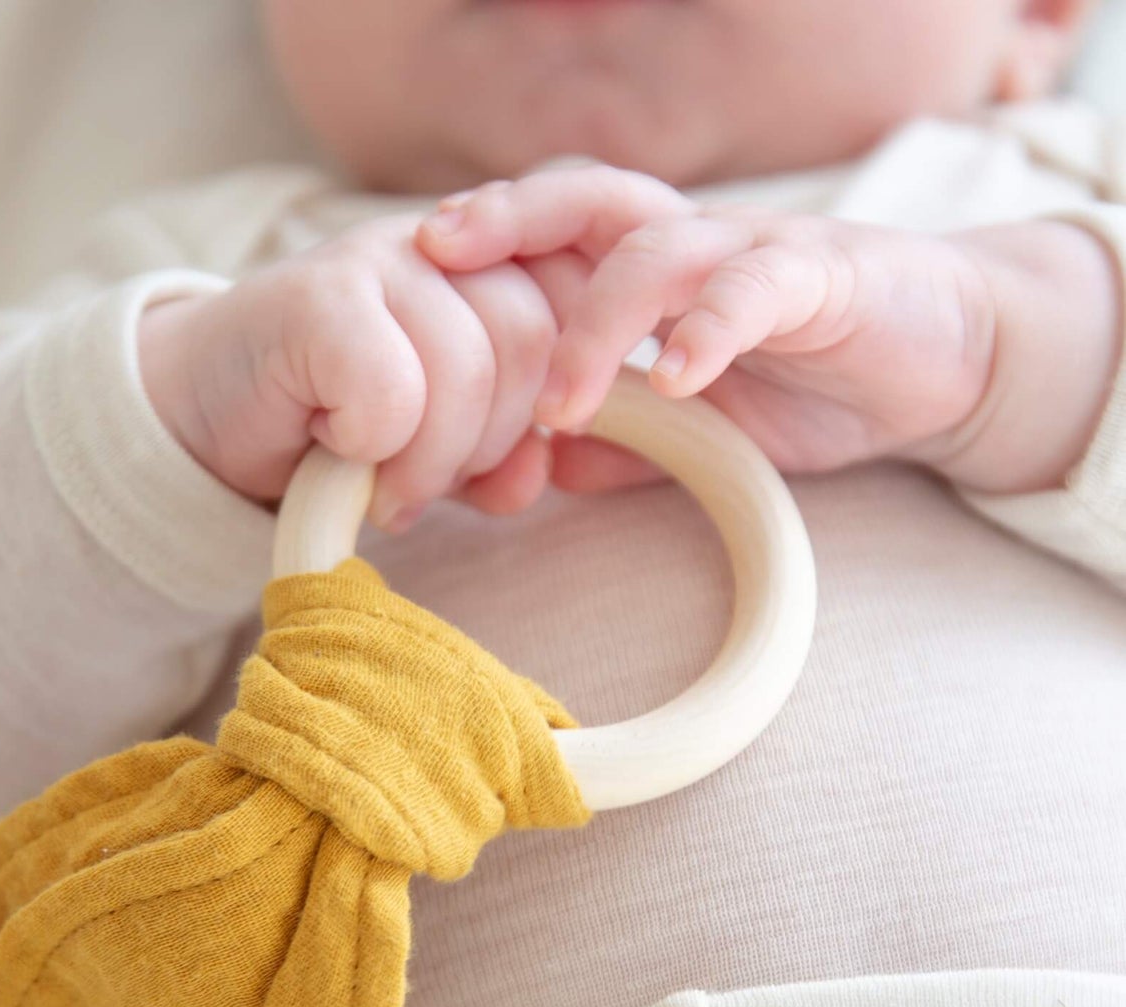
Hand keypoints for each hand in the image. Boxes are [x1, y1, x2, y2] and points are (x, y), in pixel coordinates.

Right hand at [138, 213, 602, 531]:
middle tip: (430, 481)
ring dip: (430, 461)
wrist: (208, 414)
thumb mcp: (441, 448)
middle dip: (491, 442)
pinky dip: (372, 448)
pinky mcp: (316, 295)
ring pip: (467, 370)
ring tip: (389, 488)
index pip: (582, 300)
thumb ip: (501, 456)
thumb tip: (536, 476)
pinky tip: (336, 450)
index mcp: (492, 259)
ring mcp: (377, 256)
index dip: (568, 386)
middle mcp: (443, 241)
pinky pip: (392, 394)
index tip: (524, 448)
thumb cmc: (335, 427)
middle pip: (533, 343)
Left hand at [417, 165, 1122, 495]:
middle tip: (439, 258)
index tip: (407, 285)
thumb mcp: (689, 432)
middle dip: (507, 221)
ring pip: (654, 249)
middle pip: (583, 200)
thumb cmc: (802, 383)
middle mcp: (689, 245)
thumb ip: (615, 443)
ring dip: (597, 322)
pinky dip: (714, 328)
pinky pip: (757, 287)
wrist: (935, 362)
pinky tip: (681, 377)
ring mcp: (751, 255)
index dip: (481, 248)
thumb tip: (533, 468)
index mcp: (648, 272)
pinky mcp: (820, 277)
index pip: (549, 237)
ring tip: (561, 404)